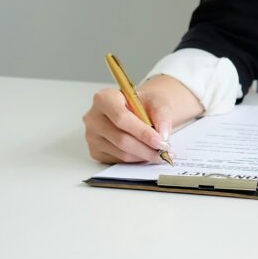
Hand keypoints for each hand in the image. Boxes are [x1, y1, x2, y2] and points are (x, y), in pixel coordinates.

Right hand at [83, 74, 203, 163]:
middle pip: (121, 139)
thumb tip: (163, 134)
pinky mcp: (95, 150)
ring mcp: (92, 136)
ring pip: (121, 152)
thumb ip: (161, 114)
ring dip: (144, 156)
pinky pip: (119, 160)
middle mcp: (93, 117)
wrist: (137, 110)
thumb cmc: (143, 104)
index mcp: (104, 98)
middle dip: (146, 148)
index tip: (161, 141)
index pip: (121, 118)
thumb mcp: (156, 101)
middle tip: (165, 151)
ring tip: (160, 153)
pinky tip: (146, 153)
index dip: (142, 132)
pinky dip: (136, 159)